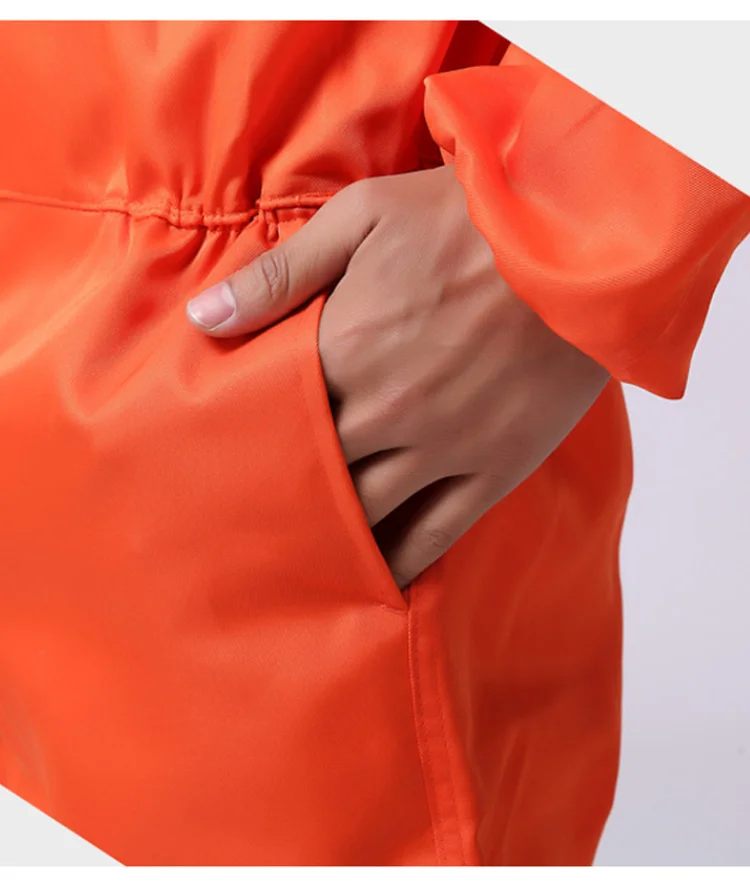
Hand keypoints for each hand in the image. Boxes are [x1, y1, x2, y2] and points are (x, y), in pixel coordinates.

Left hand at [186, 166, 609, 589]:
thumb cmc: (462, 219)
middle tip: (242, 527)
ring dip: (329, 539)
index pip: (273, 422)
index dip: (243, 448)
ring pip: (367, 516)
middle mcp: (386, 413)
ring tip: (295, 561)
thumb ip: (279, 276)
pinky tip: (370, 579)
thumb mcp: (361, 218)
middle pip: (313, 477)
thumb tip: (201, 320)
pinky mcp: (493, 469)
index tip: (214, 470)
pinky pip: (435, 535)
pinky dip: (398, 562)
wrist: (578, 238)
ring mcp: (443, 449)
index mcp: (345, 351)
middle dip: (278, 499)